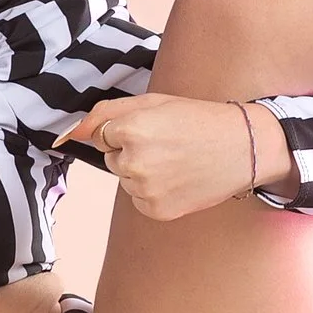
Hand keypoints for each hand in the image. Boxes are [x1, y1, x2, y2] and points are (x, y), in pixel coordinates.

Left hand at [66, 93, 285, 220]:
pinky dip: (153, 192)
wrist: (242, 147)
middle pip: (113, 160)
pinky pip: (138, 200)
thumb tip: (71, 132)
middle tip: (169, 144)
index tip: (154, 129)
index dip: (127, 130)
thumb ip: (105, 113)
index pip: (102, 135)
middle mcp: (133, 162)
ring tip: (177, 162)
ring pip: (125, 181)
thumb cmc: (197, 119)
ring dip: (143, 173)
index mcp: (130, 130)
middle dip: (133, 152)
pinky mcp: (156, 210)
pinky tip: (178, 180)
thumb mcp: (152, 102)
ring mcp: (144, 190)